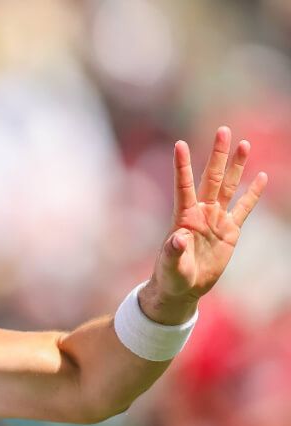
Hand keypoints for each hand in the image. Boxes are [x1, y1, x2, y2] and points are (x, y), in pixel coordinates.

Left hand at [140, 126, 267, 324]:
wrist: (183, 288)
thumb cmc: (171, 276)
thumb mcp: (171, 266)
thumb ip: (173, 252)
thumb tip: (178, 237)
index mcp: (183, 217)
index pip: (183, 186)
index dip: (182, 166)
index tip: (179, 144)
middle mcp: (200, 212)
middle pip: (211, 178)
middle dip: (217, 155)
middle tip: (223, 131)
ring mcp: (216, 219)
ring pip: (228, 187)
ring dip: (236, 166)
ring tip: (244, 144)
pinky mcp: (230, 231)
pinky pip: (244, 208)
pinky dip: (252, 193)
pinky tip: (261, 176)